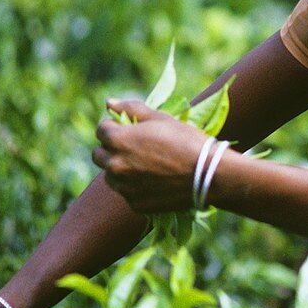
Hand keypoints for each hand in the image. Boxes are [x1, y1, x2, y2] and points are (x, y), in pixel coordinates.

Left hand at [93, 99, 205, 214]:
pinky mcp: (135, 204)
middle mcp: (115, 165)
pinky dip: (135, 188)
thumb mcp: (160, 118)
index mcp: (118, 140)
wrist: (208, 175)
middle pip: (99, 155)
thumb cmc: (186, 140)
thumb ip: (131, 109)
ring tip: (145, 166)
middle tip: (134, 148)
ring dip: (121, 170)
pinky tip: (155, 182)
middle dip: (111, 150)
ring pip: (111, 177)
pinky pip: (127, 193)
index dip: (115, 127)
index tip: (129, 129)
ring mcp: (124, 187)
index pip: (101, 130)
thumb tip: (109, 103)